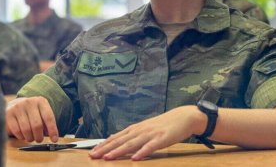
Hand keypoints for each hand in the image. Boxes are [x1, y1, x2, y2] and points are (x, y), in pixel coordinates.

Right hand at [6, 97, 58, 142]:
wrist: (14, 105)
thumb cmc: (31, 113)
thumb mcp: (41, 114)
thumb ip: (47, 124)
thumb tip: (53, 137)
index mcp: (40, 101)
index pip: (48, 117)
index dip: (52, 130)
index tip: (54, 139)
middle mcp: (29, 102)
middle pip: (37, 125)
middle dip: (39, 136)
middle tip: (39, 139)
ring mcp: (18, 107)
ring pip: (26, 129)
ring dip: (30, 138)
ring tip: (30, 138)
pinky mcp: (8, 114)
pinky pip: (17, 131)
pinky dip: (21, 137)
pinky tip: (23, 135)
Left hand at [89, 105, 204, 160]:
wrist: (182, 117)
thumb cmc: (163, 125)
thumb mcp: (144, 128)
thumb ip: (131, 134)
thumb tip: (114, 138)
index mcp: (135, 129)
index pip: (116, 137)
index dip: (103, 145)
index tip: (92, 151)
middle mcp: (140, 130)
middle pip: (120, 141)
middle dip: (105, 149)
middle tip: (93, 155)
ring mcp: (150, 134)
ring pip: (131, 144)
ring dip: (119, 151)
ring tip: (108, 158)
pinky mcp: (162, 139)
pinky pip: (150, 147)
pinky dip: (142, 152)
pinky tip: (135, 158)